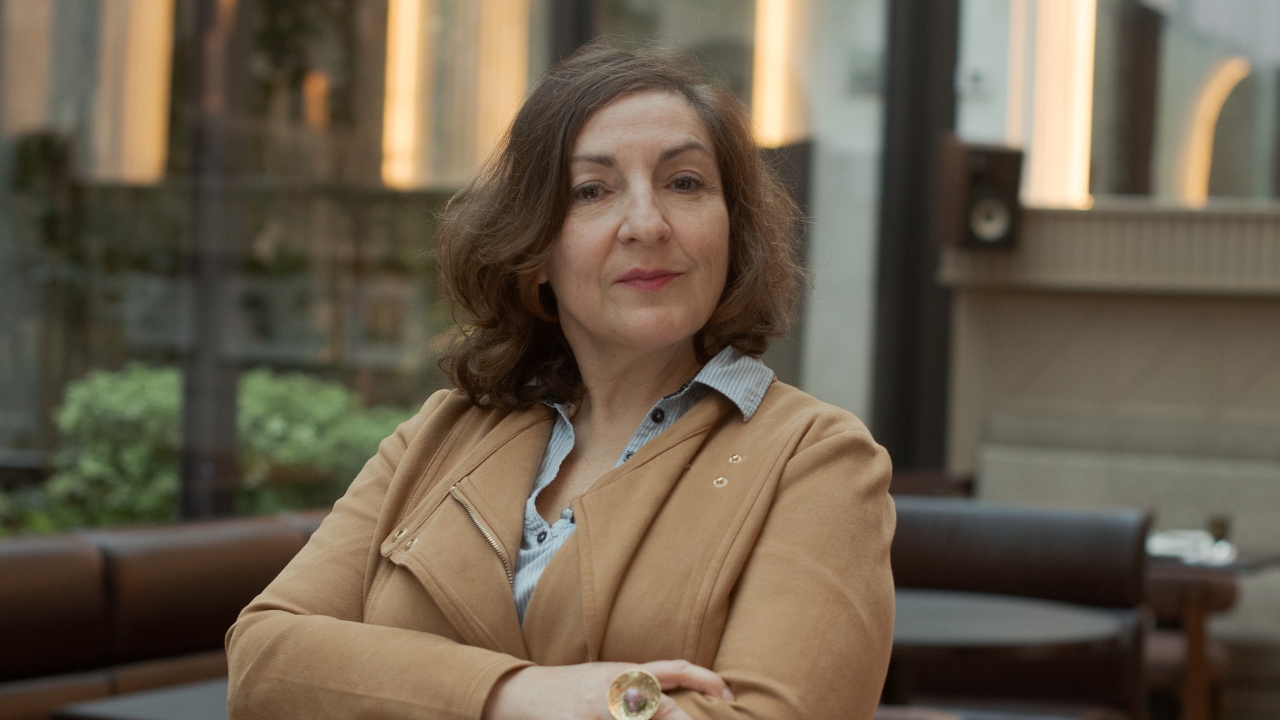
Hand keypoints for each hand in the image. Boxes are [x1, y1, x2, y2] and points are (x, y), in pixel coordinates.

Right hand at [483, 659, 733, 719]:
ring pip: (643, 719)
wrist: (522, 693)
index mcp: (627, 674)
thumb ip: (639, 688)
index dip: (706, 680)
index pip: (675, 672)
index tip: (728, 693)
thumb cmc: (570, 690)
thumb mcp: (608, 680)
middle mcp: (617, 688)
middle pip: (664, 706)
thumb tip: (675, 702)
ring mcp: (599, 710)